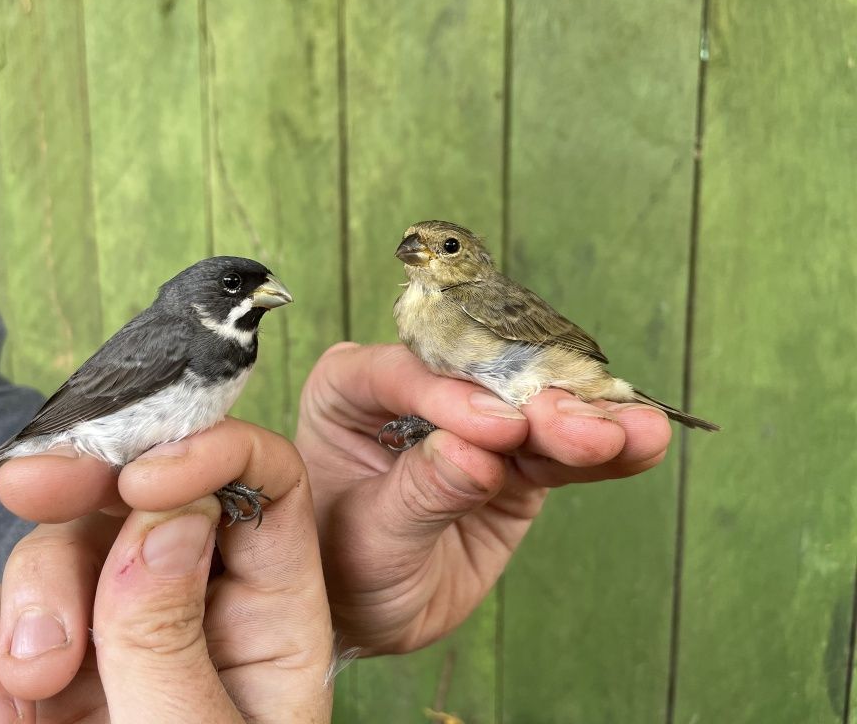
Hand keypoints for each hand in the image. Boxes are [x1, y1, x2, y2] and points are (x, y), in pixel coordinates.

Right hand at [0, 421, 332, 722]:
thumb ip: (174, 639)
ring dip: (33, 596)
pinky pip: (2, 617)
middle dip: (86, 484)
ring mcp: (117, 630)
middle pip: (146, 495)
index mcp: (272, 612)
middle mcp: (196, 603)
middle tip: (34, 484)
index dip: (209, 450)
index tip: (143, 479)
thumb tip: (163, 522)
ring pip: (64, 546)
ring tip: (33, 688)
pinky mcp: (50, 665)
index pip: (263, 483)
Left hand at [294, 342, 671, 653]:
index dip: (458, 397)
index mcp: (351, 387)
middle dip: (538, 402)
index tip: (501, 430)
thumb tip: (477, 454)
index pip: (409, 373)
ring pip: (534, 411)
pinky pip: (558, 452)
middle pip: (486, 380)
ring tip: (636, 430)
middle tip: (585, 427)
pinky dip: (601, 452)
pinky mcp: (514, 459)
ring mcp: (472, 420)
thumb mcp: (370, 539)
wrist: (364, 611)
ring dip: (586, 421)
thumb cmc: (342, 566)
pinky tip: (642, 441)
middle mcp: (416, 388)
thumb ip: (422, 492)